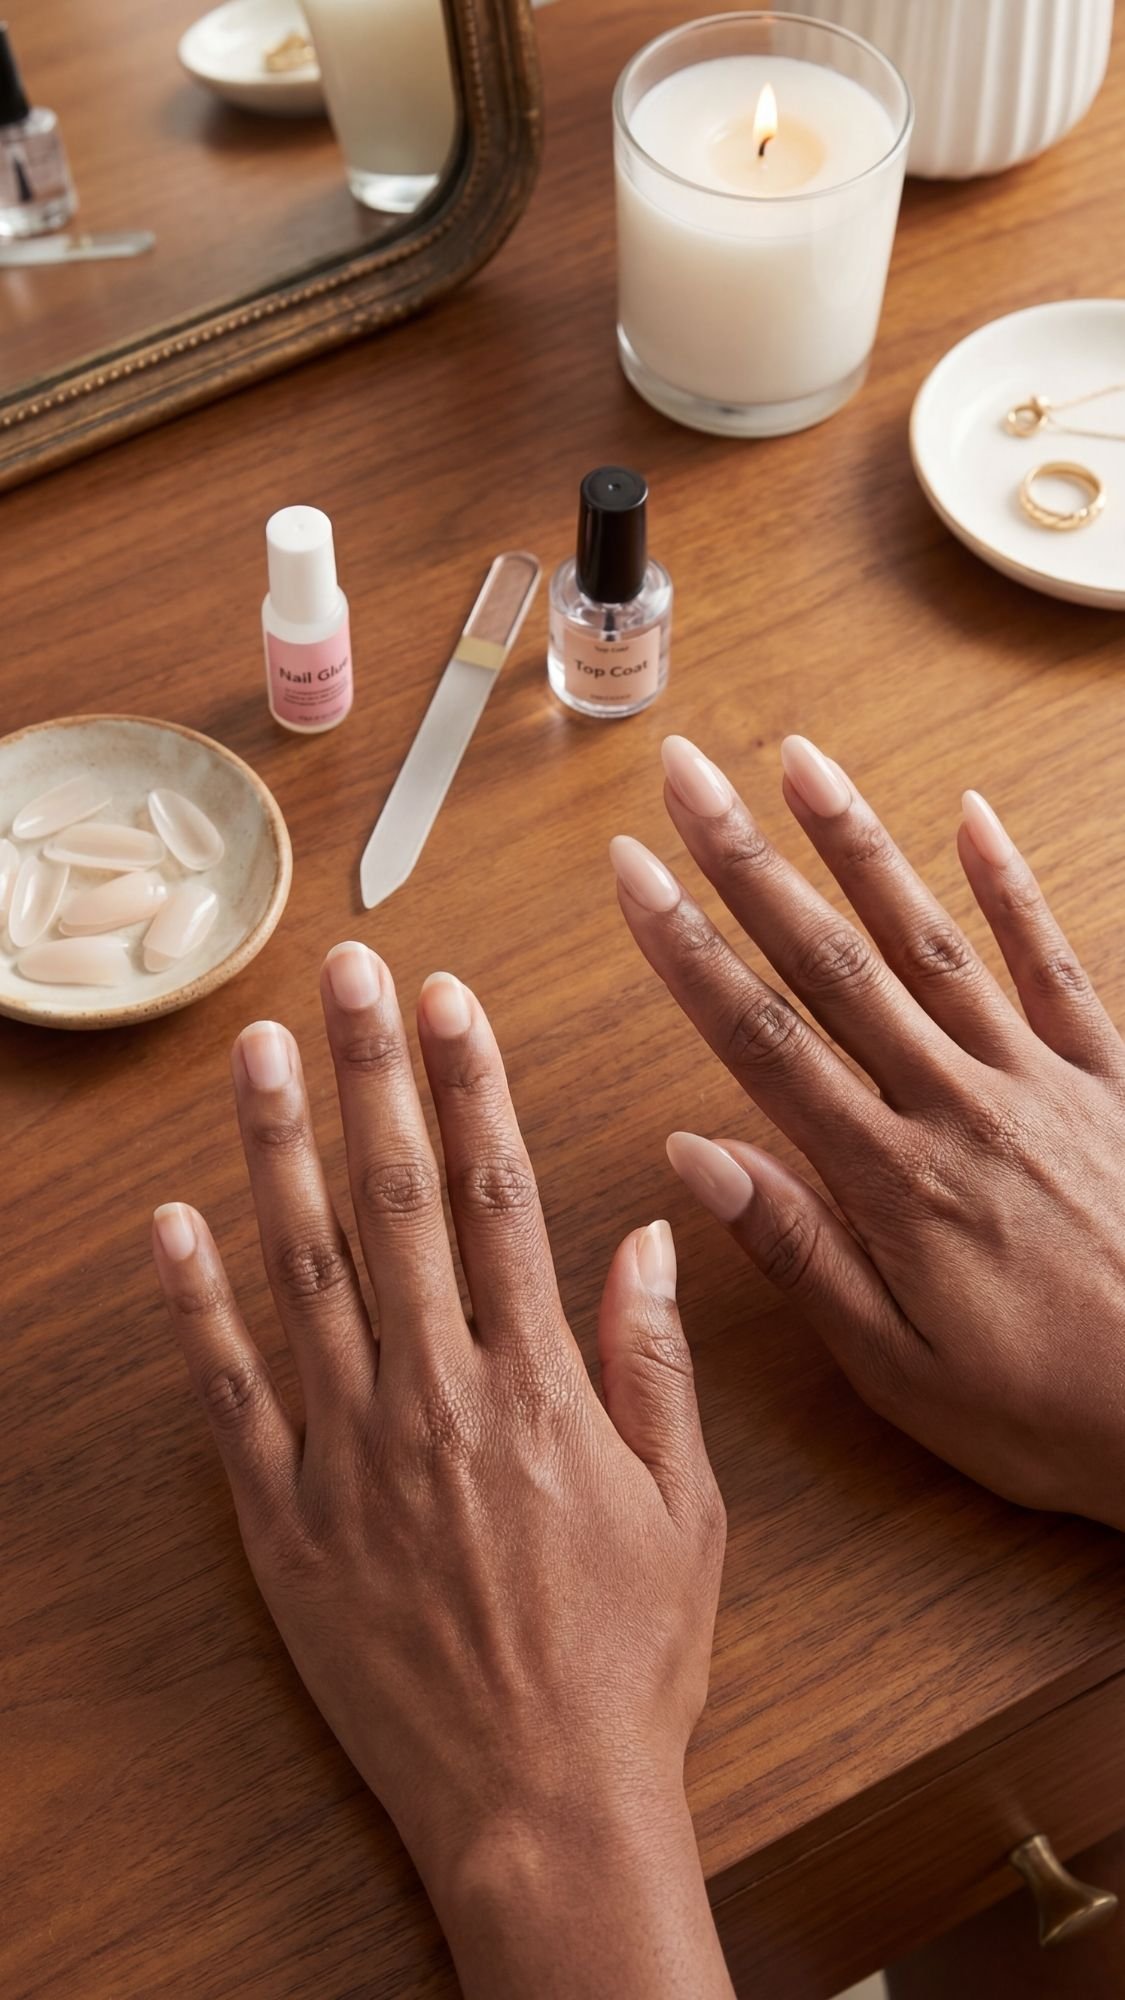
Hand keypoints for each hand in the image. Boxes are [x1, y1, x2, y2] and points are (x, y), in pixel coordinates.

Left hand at [151, 945, 730, 1999]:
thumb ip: (654, 1360)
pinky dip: (197, 1306)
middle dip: (370, 1074)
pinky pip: (232, 1393)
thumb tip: (648, 1235)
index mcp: (540, 1386)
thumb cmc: (626, 1659)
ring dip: (279, 1151)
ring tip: (259, 1054)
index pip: (495, 1197)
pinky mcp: (286, 1518)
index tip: (447, 1000)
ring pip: (305, 1271)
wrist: (541, 1802)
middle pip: (393, 1202)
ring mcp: (351, 1454)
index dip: (468, 1086)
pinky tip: (174, 1224)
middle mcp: (438, 1397)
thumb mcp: (686, 1507)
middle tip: (346, 975)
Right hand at [613, 734, 1124, 1534]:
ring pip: (931, 938)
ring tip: (800, 760)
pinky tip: (972, 815)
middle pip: (832, 962)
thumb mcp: (901, 1369)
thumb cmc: (1052, 1412)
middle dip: (747, 859)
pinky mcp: (1109, 1075)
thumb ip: (800, 1250)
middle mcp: (959, 1104)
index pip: (763, 1039)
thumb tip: (695, 1154)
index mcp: (894, 1179)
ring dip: (859, 844)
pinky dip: (1011, 886)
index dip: (688, 947)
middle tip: (687, 773)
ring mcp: (1038, 1079)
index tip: (634, 870)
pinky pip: (1054, 962)